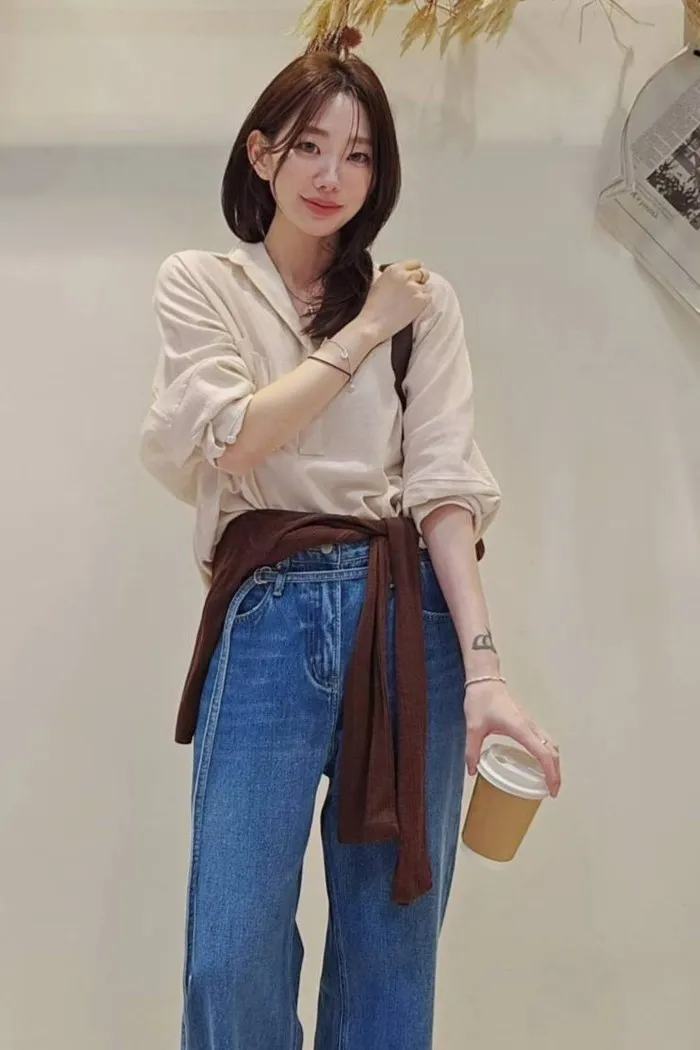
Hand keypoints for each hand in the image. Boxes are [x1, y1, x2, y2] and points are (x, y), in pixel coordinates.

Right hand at [360, 259, 430, 344]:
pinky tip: (411, 308)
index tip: (414, 277)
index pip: (415, 263)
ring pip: (426, 287)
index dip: (414, 272)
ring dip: (420, 293)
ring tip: (408, 303)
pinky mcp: (421, 300)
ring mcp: (415, 287)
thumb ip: (391, 275)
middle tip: (411, 292)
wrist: (373, 323)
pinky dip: (423, 302)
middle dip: (419, 281)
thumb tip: (399, 275)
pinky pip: (428, 297)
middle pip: (423, 273)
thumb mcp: (378, 281)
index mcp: (394, 269)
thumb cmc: (372, 307)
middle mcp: (406, 276)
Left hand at [464, 680, 560, 796]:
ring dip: (554, 762)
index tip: (552, 790)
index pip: (543, 754)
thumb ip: (472, 750)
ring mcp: (530, 723)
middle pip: (553, 751)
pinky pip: (544, 739)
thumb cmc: (480, 700)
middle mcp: (530, 726)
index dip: (551, 774)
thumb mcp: (473, 727)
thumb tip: (472, 771)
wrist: (485, 680)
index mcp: (520, 729)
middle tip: (551, 791)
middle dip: (556, 772)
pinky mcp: (527, 721)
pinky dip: (547, 752)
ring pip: (551, 744)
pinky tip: (538, 762)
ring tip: (548, 779)